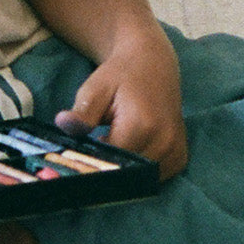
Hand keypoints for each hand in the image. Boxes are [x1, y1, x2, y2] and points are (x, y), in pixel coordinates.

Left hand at [54, 23, 187, 180]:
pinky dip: (141, 170)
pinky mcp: (179, 156)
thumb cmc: (121, 75)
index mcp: (142, 125)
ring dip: (126, 170)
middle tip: (96, 153)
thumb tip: (64, 125)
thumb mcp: (96, 88)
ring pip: (141, 179)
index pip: (112, 163)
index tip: (81, 157)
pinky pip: (156, 176)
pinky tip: (131, 151)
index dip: (94, 164)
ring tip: (114, 148)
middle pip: (128, 174)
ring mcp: (175, 150)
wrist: (153, 64)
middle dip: (109, 169)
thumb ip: (83, 111)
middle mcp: (164, 141)